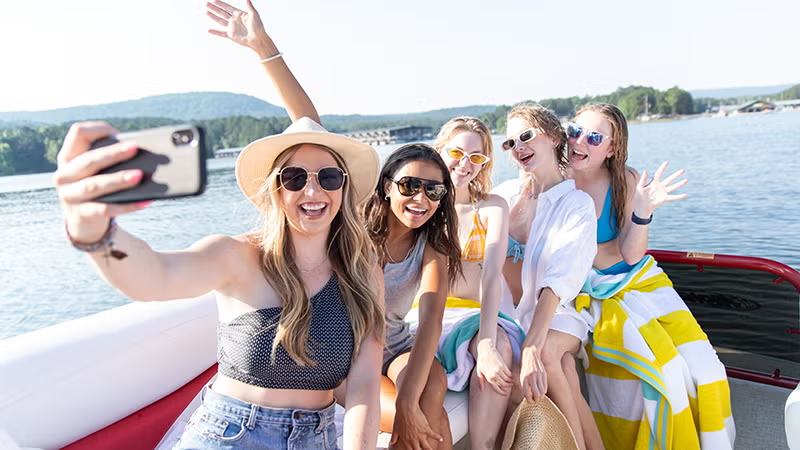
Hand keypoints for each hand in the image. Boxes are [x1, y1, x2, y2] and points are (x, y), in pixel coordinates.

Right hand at [54, 122, 149, 242]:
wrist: (82, 220)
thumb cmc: (95, 185)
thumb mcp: (94, 169)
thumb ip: (107, 157)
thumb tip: (138, 149)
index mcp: (68, 157)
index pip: (77, 133)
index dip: (97, 129)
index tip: (117, 132)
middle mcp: (64, 175)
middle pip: (88, 160)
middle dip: (113, 153)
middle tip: (135, 147)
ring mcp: (70, 196)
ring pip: (95, 185)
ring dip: (118, 179)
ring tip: (139, 175)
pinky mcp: (81, 214)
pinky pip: (106, 209)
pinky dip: (127, 206)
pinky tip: (145, 201)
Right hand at [206, 0, 274, 55]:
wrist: (258, 39)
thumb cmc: (258, 27)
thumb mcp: (254, 14)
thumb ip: (249, 6)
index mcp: (239, 14)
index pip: (227, 7)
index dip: (220, 3)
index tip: (214, 0)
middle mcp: (234, 20)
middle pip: (221, 12)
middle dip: (213, 8)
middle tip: (205, 3)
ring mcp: (232, 27)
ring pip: (220, 20)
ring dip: (212, 16)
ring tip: (205, 11)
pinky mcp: (231, 35)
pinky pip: (221, 33)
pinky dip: (215, 32)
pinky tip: (208, 30)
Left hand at [389, 400, 441, 449]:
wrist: (406, 407)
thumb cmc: (400, 415)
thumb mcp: (395, 427)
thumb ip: (394, 436)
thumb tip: (391, 442)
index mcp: (405, 440)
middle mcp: (413, 439)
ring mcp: (420, 435)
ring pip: (427, 447)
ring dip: (430, 449)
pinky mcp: (426, 429)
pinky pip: (433, 435)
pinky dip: (438, 437)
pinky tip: (441, 439)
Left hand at [475, 339, 512, 394]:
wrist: (486, 350)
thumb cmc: (481, 360)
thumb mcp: (479, 371)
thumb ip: (480, 381)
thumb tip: (481, 390)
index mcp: (488, 377)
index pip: (496, 388)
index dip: (501, 392)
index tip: (505, 393)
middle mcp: (494, 375)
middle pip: (503, 384)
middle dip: (507, 386)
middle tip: (510, 386)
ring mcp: (499, 370)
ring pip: (507, 379)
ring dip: (510, 381)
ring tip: (511, 382)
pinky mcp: (503, 365)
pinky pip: (509, 373)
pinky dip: (511, 376)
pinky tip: (511, 376)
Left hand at [519, 343, 546, 401]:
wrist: (530, 355)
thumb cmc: (525, 368)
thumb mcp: (522, 376)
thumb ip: (525, 386)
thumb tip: (530, 397)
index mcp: (524, 380)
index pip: (527, 395)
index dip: (529, 400)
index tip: (530, 400)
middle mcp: (531, 378)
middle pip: (537, 395)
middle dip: (537, 400)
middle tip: (536, 399)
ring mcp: (538, 376)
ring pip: (542, 392)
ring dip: (541, 396)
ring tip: (539, 396)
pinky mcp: (544, 374)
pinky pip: (545, 386)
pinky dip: (544, 391)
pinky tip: (542, 391)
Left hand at [633, 161, 687, 217]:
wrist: (641, 207)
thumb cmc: (639, 196)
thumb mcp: (640, 187)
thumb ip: (643, 179)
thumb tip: (646, 170)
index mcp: (653, 182)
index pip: (659, 173)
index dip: (662, 168)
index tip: (666, 162)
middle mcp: (660, 186)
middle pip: (669, 179)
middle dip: (676, 175)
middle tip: (683, 170)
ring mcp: (663, 192)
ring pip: (673, 187)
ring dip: (680, 184)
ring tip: (686, 180)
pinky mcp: (664, 198)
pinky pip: (673, 197)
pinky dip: (679, 196)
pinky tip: (686, 194)